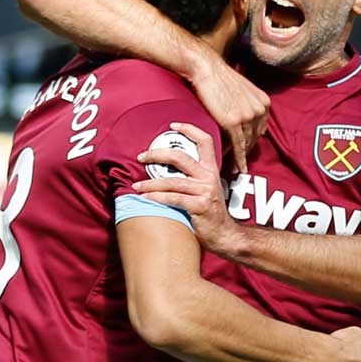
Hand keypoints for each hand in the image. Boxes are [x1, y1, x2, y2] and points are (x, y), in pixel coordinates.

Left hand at [134, 123, 240, 255]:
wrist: (225, 236)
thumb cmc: (210, 214)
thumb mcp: (206, 190)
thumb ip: (193, 178)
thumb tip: (168, 169)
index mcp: (211, 170)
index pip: (204, 141)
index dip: (189, 129)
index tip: (172, 125)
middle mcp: (209, 177)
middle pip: (180, 157)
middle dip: (157, 154)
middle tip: (141, 157)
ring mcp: (205, 191)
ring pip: (172, 180)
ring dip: (150, 182)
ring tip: (136, 185)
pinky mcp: (200, 206)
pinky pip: (173, 198)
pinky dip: (156, 197)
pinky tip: (145, 198)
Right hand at [188, 53, 268, 172]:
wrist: (206, 69)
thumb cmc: (219, 77)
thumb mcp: (242, 90)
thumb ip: (247, 104)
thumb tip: (242, 117)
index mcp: (264, 102)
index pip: (260, 128)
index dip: (252, 140)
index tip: (246, 149)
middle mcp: (259, 110)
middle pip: (255, 138)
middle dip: (247, 151)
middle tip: (240, 163)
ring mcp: (247, 117)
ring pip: (246, 144)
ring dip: (241, 157)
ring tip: (235, 169)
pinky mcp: (234, 123)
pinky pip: (238, 146)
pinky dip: (238, 160)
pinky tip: (239, 169)